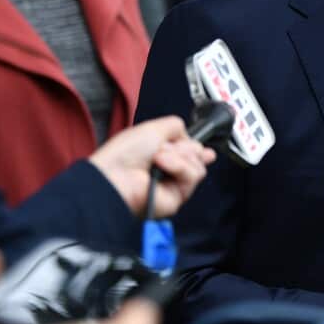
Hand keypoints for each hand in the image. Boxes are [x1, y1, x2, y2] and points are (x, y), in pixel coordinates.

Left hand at [88, 116, 215, 216]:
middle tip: (167, 148)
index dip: (199, 151)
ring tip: (159, 157)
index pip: (187, 153)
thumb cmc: (123, 154)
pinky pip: (192, 176)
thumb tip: (190, 136)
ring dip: (179, 156)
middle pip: (197, 157)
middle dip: (186, 148)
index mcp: (159, 154)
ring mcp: (172, 185)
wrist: (116, 175)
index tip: (206, 151)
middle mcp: (167, 171)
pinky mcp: (176, 197)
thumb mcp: (153, 128)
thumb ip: (176, 126)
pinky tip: (162, 165)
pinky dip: (178, 166)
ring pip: (198, 167)